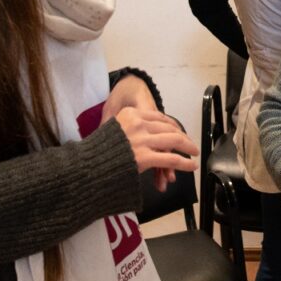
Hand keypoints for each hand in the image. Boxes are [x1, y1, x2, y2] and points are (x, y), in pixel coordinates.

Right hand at [105, 75, 189, 190]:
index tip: (179, 131)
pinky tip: (190, 165)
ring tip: (194, 153)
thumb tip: (141, 132)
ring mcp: (142, 139)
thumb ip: (127, 127)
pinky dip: (184, 162)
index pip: (159, 117)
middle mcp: (137, 123)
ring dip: (187, 147)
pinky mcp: (145, 156)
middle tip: (191, 144)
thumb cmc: (97, 151)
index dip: (173, 125)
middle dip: (182, 137)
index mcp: (130, 114)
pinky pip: (171, 158)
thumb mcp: (111, 129)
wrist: (86, 165)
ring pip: (174, 140)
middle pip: (169, 127)